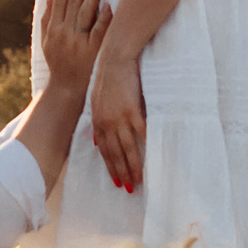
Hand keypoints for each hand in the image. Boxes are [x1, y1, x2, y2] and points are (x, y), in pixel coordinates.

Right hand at [38, 0, 110, 92]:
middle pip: (73, 3)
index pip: (60, 1)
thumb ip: (47, 20)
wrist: (67, 89)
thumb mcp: (47, 43)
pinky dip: (103, 18)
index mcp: (54, 30)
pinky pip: (99, 32)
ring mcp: (79, 43)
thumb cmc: (58, 63)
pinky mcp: (93, 52)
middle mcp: (64, 34)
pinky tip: (108, 6)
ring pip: (85, 14)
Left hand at [89, 55, 144, 193]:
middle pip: (115, 154)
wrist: (114, 59)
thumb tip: (95, 141)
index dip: (110, 167)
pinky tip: (152, 158)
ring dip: (133, 166)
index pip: (104, 150)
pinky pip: (141, 133)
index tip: (117, 181)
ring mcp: (120, 118)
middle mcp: (107, 123)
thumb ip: (97, 122)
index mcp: (97, 121)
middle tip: (129, 188)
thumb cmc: (107, 78)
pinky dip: (146, 146)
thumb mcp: (95, 101)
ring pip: (128, 148)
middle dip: (122, 173)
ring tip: (139, 181)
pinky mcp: (132, 110)